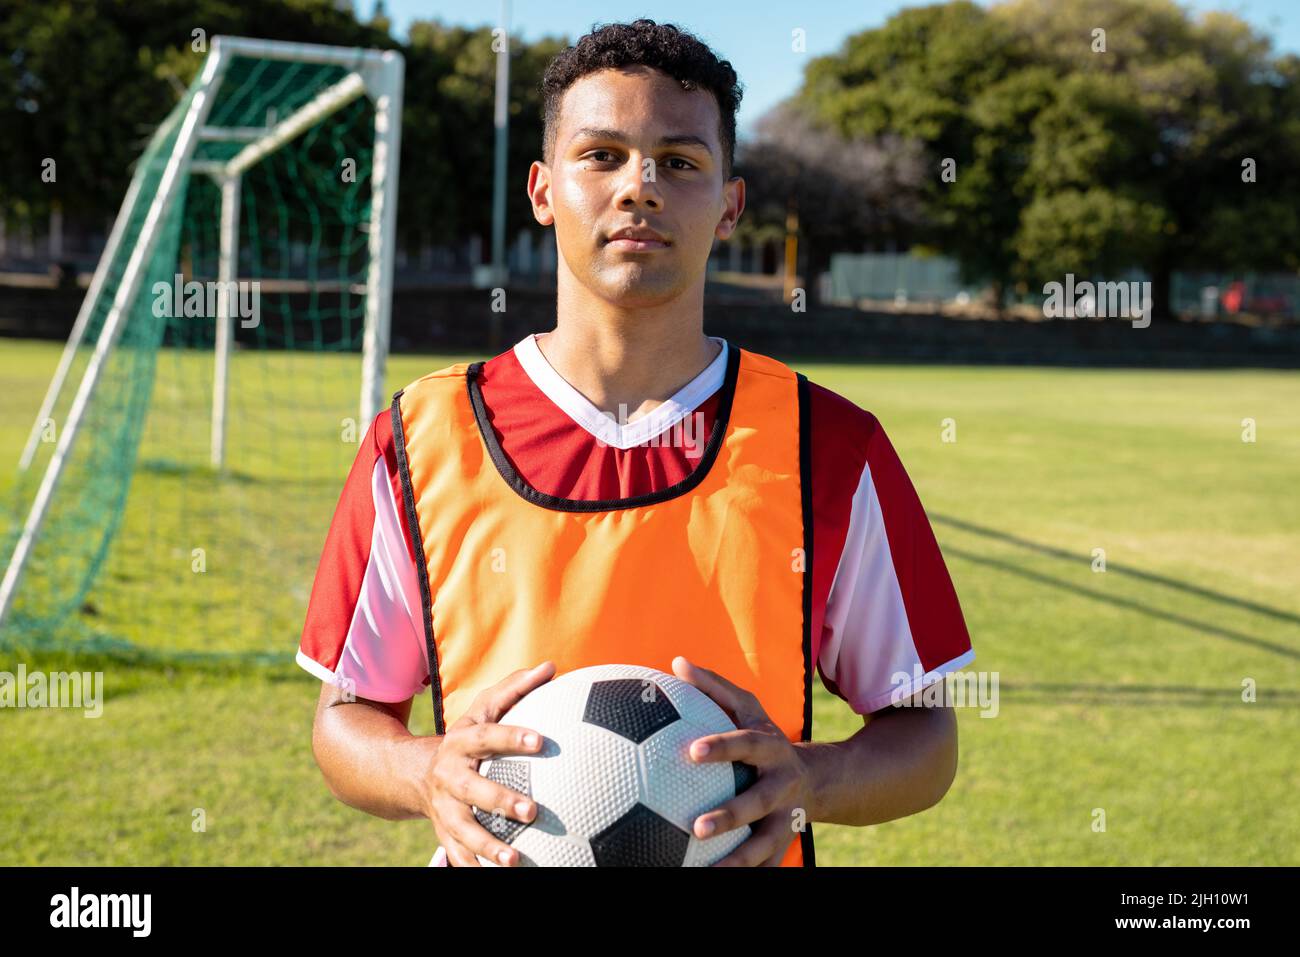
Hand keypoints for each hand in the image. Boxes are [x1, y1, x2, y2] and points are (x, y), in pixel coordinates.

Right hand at [426, 661, 555, 866]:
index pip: (487, 736)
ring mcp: (444, 809)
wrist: (415, 773)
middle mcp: (449, 777)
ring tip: (514, 860)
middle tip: (532, 809)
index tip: (541, 741)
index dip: (512, 737)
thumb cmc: (469, 737)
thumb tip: (551, 666)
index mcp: (461, 742)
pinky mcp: (444, 835)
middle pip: (471, 789)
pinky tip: (499, 880)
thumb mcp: (483, 709)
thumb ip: (515, 688)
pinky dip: (474, 870)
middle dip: (499, 800)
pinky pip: (458, 858)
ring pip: (462, 830)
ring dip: (487, 846)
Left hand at [671, 656, 813, 866]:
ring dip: (739, 861)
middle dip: (730, 815)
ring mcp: (786, 820)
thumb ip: (714, 688)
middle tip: (697, 827)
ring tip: (708, 872)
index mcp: (770, 750)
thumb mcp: (749, 710)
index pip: (745, 745)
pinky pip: (766, 865)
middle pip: (758, 802)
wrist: (820, 780)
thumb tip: (676, 662)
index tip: (691, 751)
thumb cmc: (767, 740)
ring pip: (765, 845)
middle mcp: (782, 786)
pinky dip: (747, 875)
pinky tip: (713, 879)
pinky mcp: (784, 844)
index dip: (721, 748)